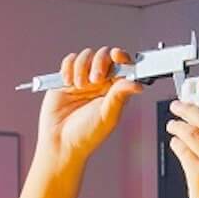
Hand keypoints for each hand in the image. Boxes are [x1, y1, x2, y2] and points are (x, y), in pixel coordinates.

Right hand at [35, 47, 142, 170]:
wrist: (59, 142)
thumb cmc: (86, 135)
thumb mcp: (107, 116)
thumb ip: (120, 96)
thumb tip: (138, 85)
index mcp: (114, 90)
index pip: (122, 65)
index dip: (121, 56)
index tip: (117, 56)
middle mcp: (100, 82)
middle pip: (104, 55)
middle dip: (99, 62)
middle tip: (95, 80)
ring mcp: (83, 79)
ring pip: (86, 56)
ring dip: (82, 68)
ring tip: (79, 86)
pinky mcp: (66, 78)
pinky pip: (69, 61)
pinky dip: (69, 68)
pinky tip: (68, 83)